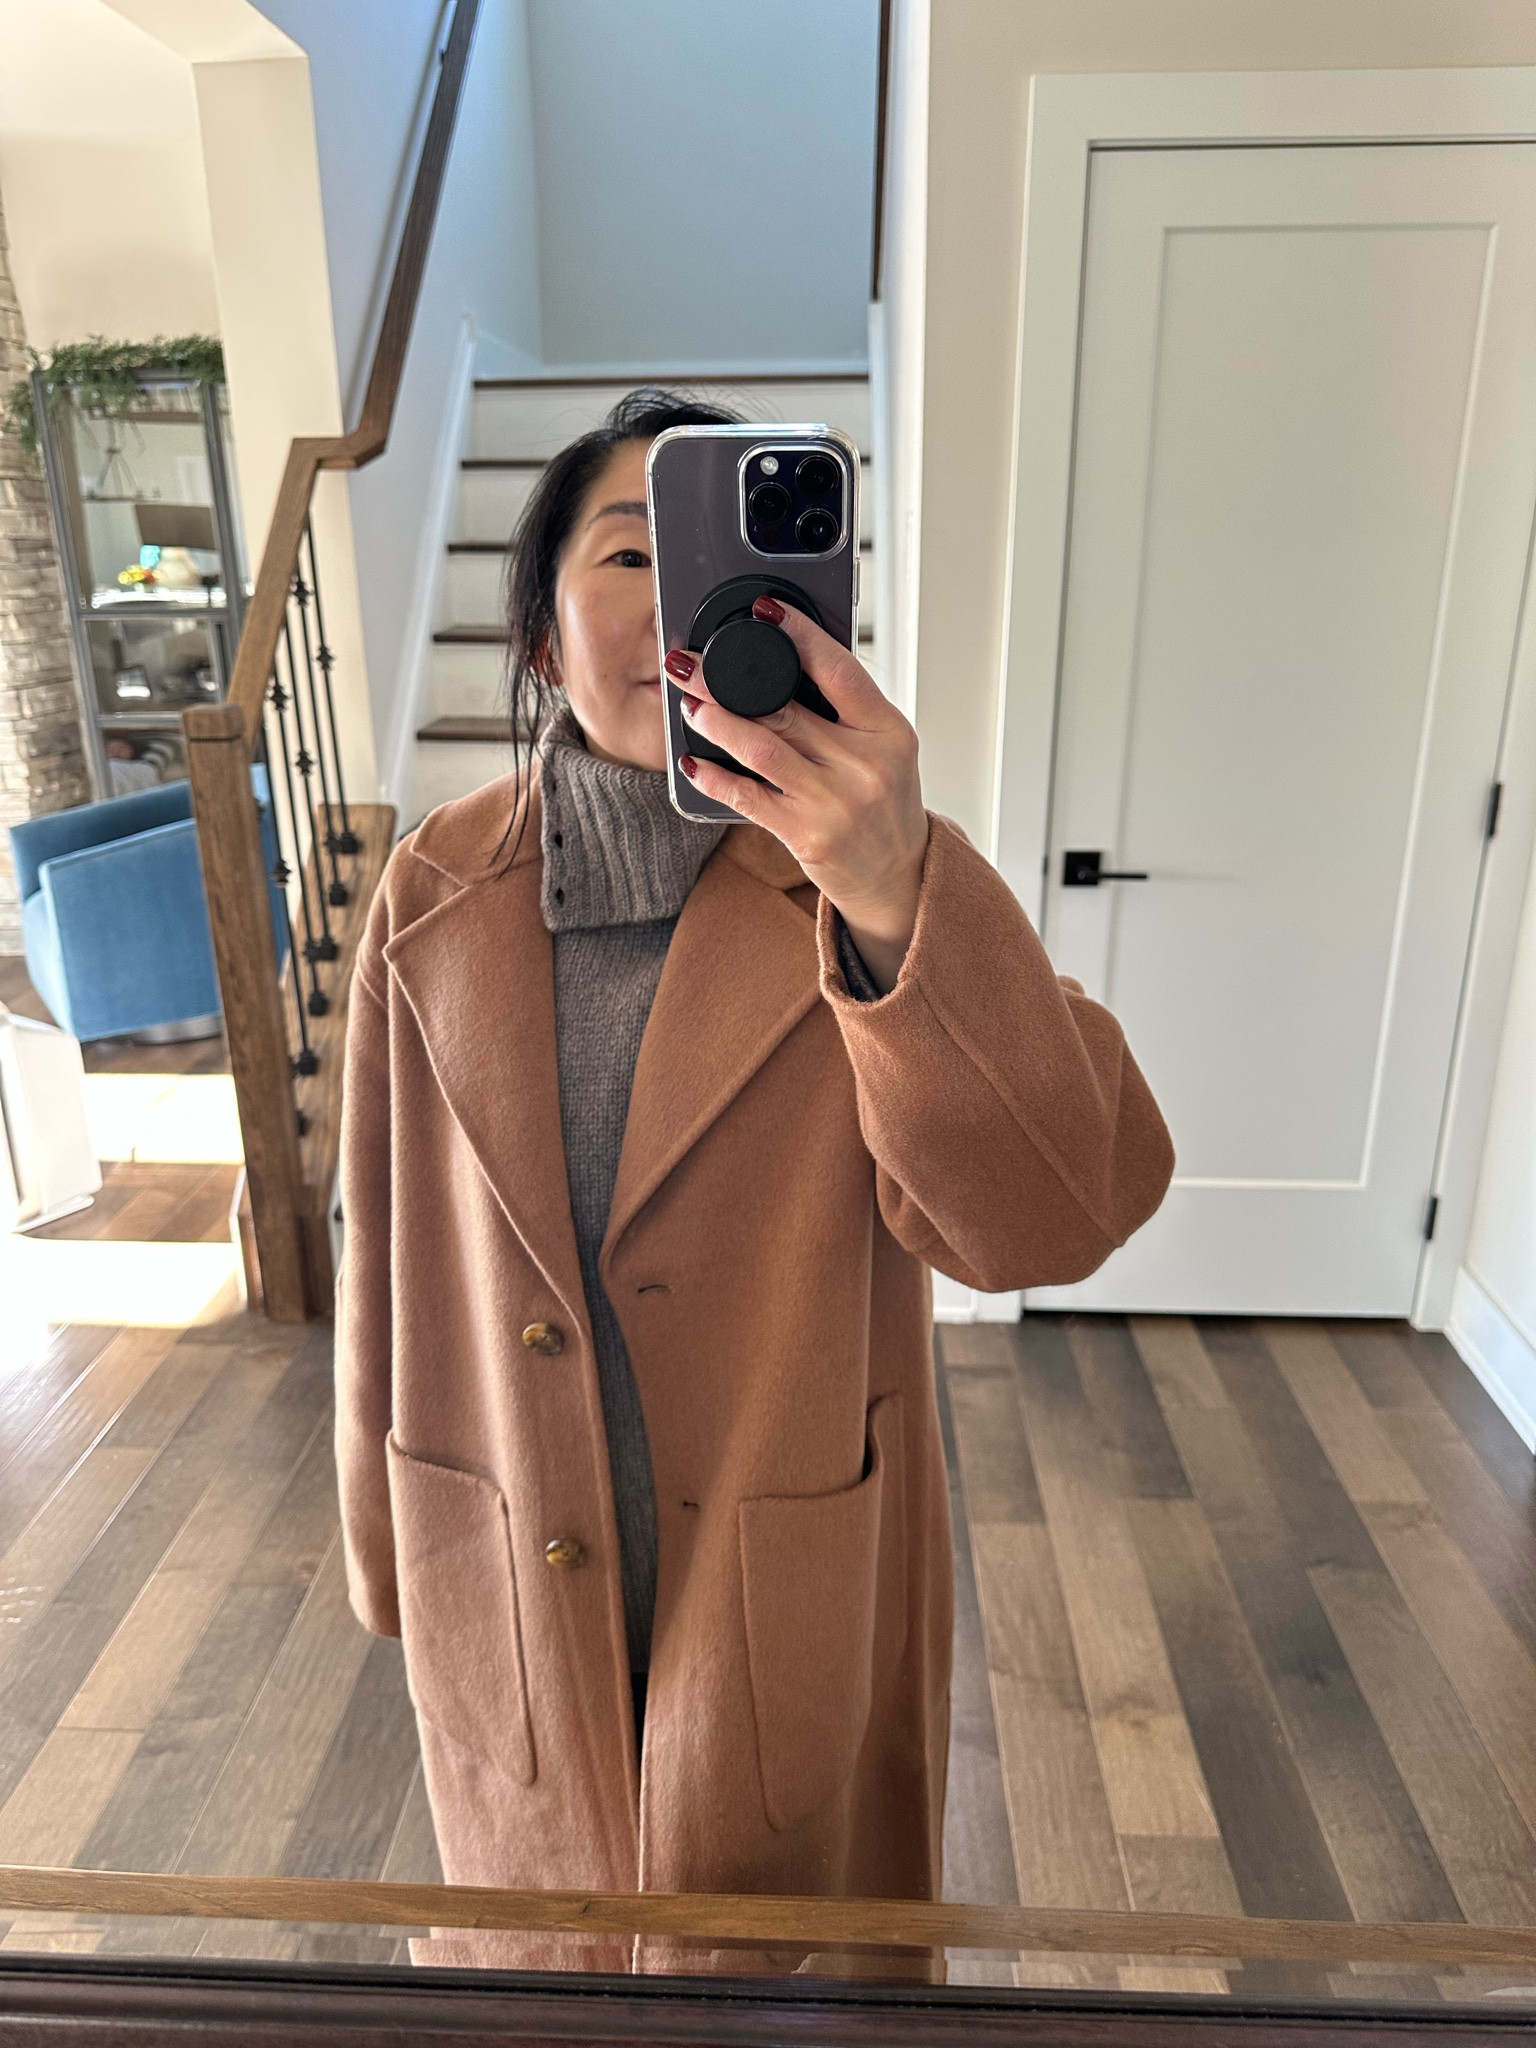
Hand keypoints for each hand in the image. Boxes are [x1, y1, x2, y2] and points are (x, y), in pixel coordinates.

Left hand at [667, 597, 928, 993]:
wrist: (899, 875)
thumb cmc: (885, 805)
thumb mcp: (885, 750)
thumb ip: (846, 712)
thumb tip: (786, 662)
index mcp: (889, 732)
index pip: (841, 671)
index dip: (801, 635)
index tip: (766, 610)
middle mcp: (865, 765)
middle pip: (786, 708)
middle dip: (728, 681)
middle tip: (690, 661)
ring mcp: (835, 802)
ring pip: (762, 748)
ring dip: (717, 722)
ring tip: (690, 703)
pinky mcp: (807, 836)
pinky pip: (749, 798)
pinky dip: (715, 778)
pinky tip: (692, 763)